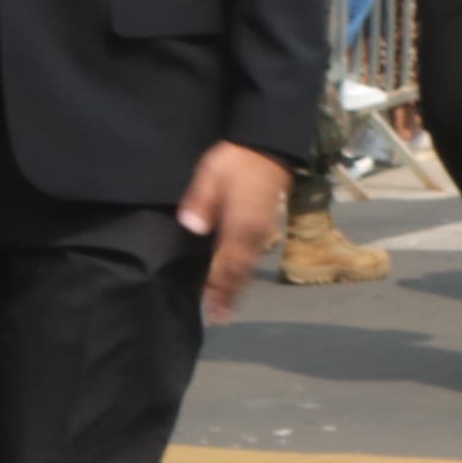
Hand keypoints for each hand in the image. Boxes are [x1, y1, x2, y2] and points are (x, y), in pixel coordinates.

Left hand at [175, 142, 287, 321]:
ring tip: (228, 304)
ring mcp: (263, 229)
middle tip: (220, 316)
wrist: (270, 146)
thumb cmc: (237, 159)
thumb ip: (200, 201)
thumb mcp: (211, 174)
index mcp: (240, 224)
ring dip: (238, 285)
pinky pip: (254, 255)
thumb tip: (191, 227)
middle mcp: (255, 233)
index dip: (219, 287)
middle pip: (241, 271)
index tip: (212, 309)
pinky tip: (239, 275)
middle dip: (230, 294)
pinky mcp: (266, 224)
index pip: (227, 264)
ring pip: (250, 265)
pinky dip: (245, 271)